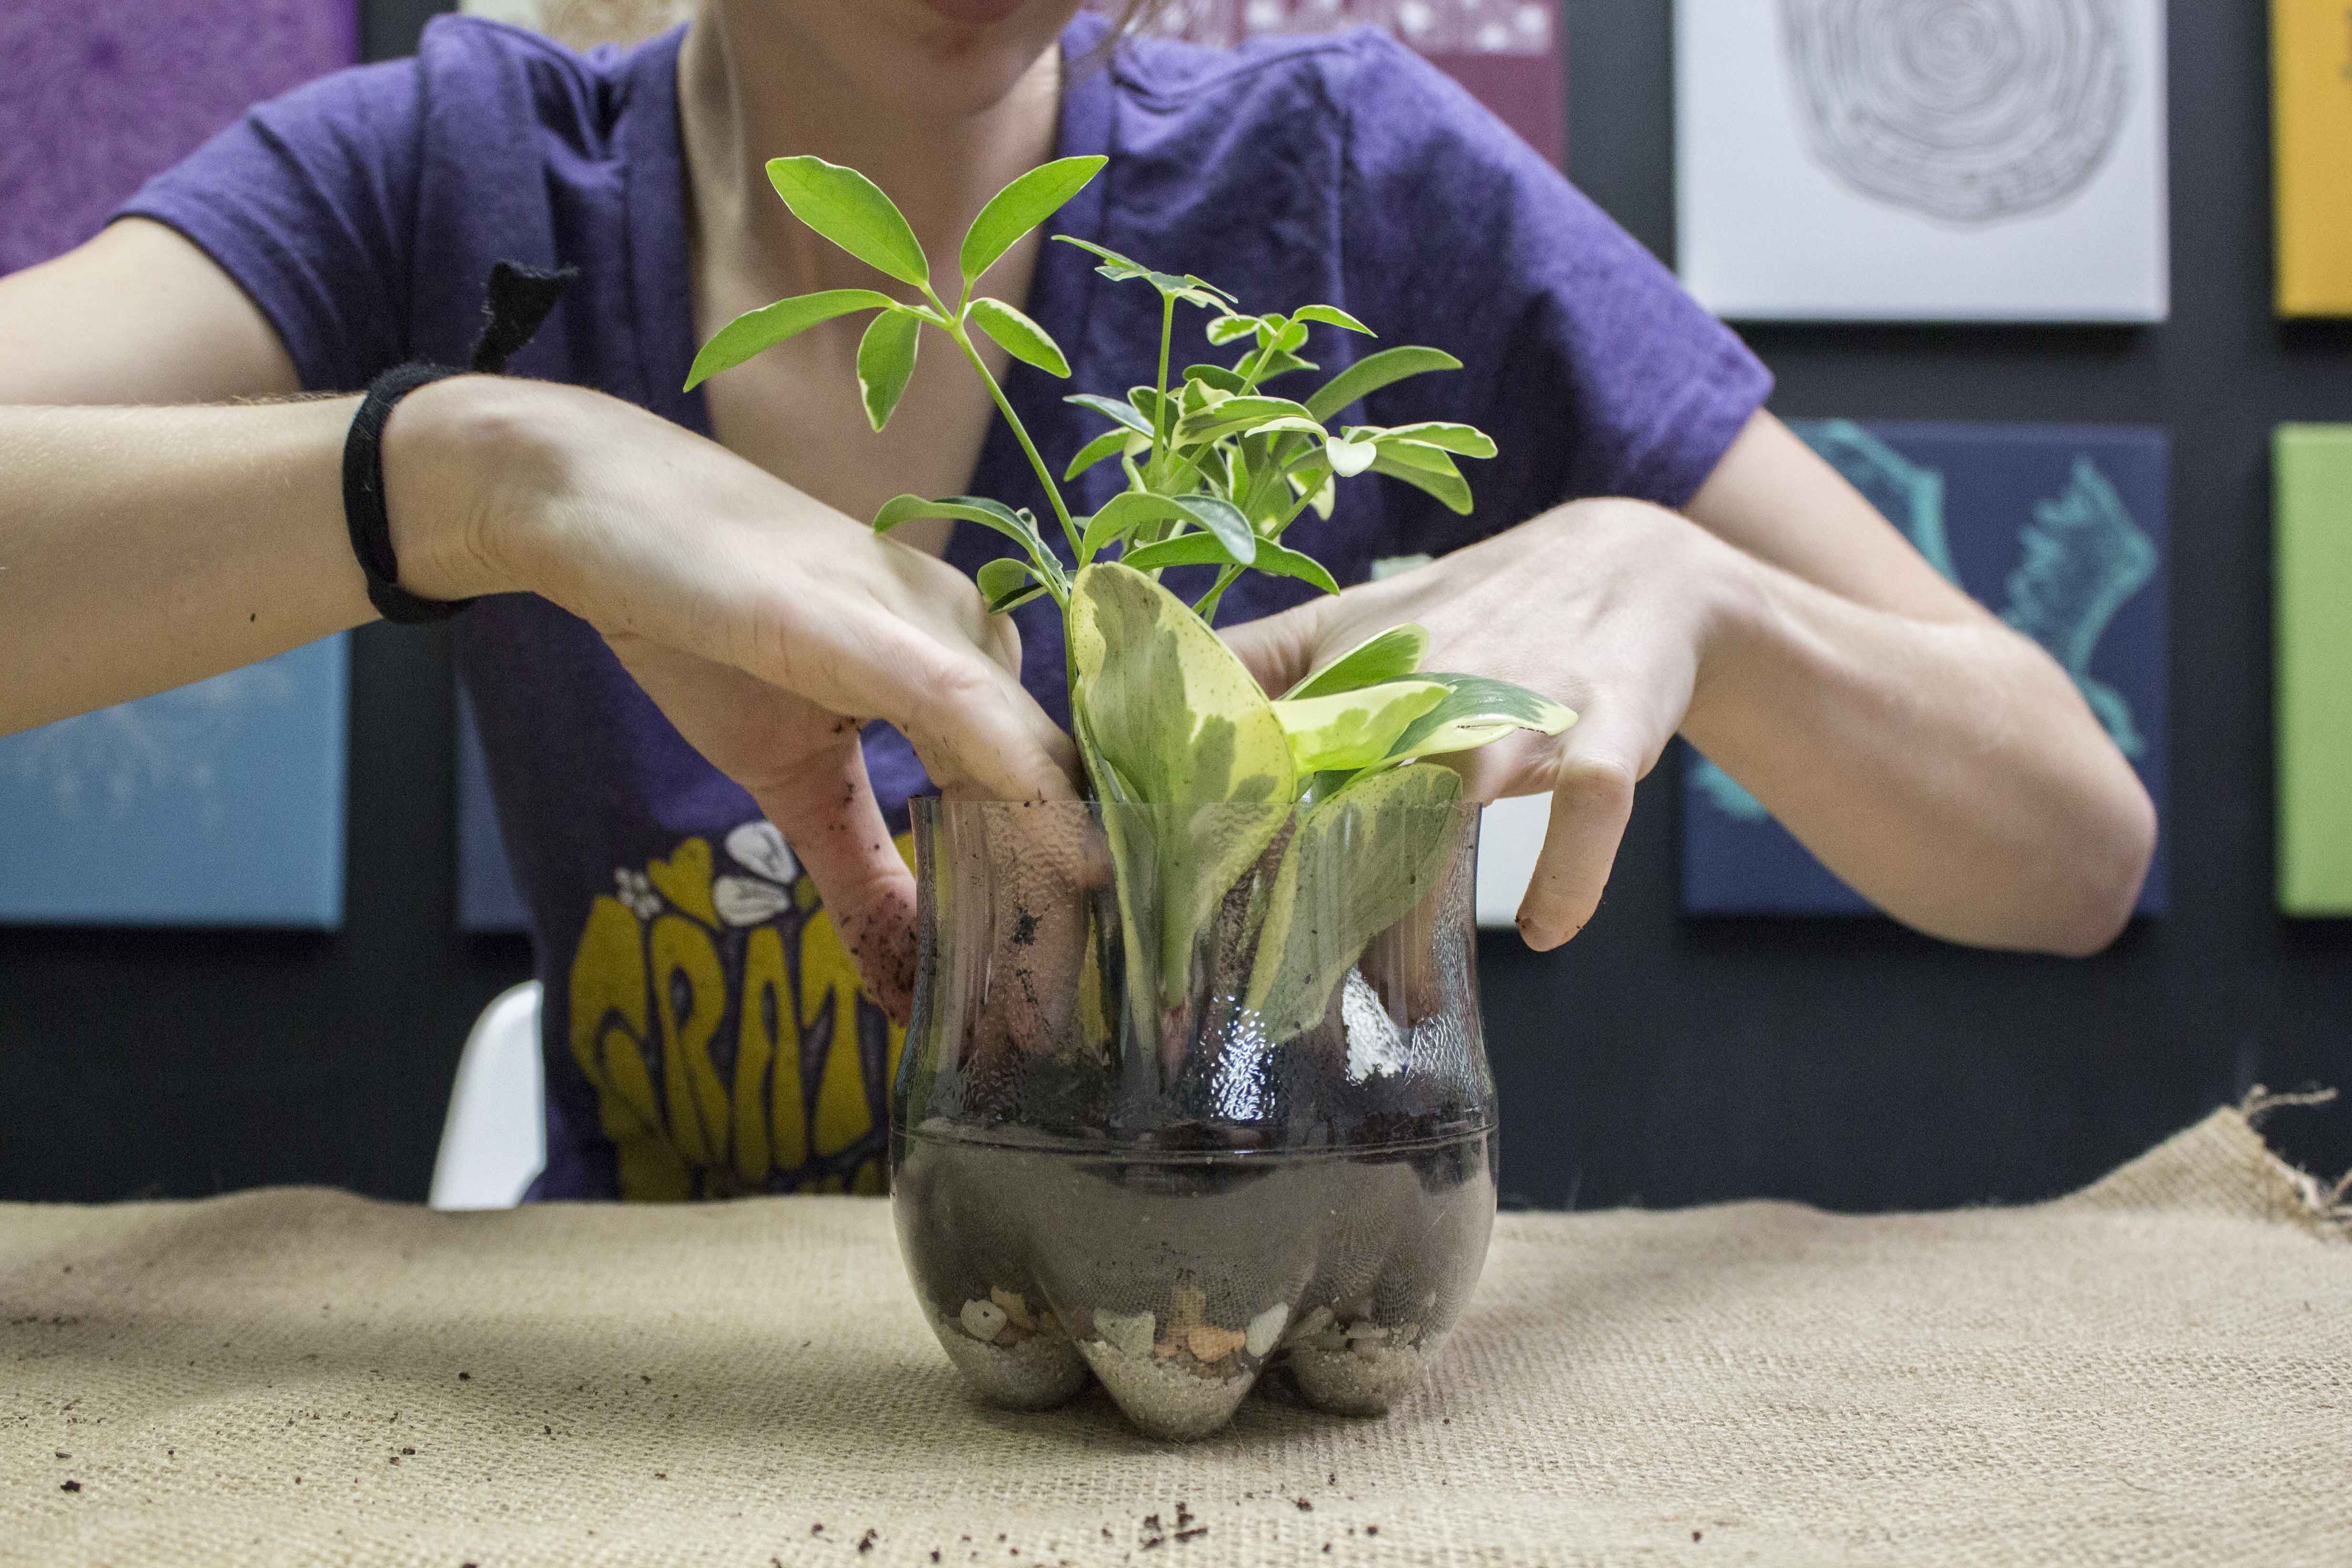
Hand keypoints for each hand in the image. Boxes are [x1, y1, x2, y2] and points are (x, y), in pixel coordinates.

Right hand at [387, 376, 1078, 1018]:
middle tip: (1048, 1039)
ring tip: (1038, 1003)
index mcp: (967, 667)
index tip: (1049, 1014)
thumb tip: (901, 990)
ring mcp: (924, 620)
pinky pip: (961, 707)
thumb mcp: (789, 778)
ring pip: (1028, 765)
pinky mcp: (857, 620)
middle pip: (1052, 796)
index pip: (1045, 802)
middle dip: (1059, 927)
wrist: (592, 505)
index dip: (1060, 913)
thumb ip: (859, 875)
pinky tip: (1061, 863)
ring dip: (1046, 891)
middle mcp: (972, 636)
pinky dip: (1013, 788)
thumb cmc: (699, 621)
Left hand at [1222, 500, 1745, 948]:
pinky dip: (1570, 871)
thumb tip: (1147, 696)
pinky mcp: (1609, 726)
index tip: (1198, 912)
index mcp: (1362, 664)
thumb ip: (1259, 661)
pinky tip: (1544, 930)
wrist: (1632, 562)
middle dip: (1318, 888)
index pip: (1275, 748)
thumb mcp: (1357, 619)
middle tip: (1288, 990)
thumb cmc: (1474, 610)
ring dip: (1425, 899)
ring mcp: (1526, 704)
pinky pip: (1589, 803)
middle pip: (1356, 785)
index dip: (1232, 825)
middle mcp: (1437, 679)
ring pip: (1457, 797)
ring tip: (1399, 996)